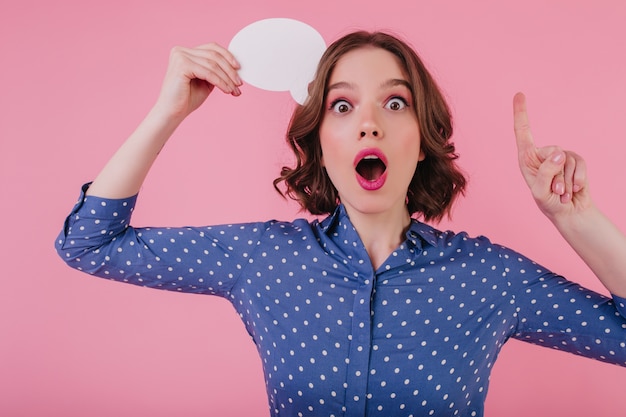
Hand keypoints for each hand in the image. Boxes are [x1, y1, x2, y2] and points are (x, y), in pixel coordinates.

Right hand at [153, 43, 241, 120]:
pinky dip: (220, 82)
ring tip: (235, 90)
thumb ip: (216, 71)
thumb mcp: (205, 81)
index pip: (212, 48)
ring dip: (227, 78)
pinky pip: (208, 72)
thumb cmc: (187, 99)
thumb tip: (235, 67)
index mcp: (185, 52)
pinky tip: (227, 90)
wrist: (172, 113)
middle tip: (239, 83)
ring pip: (213, 64)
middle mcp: (181, 51)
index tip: (239, 69)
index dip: (228, 56)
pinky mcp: (182, 65)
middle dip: (230, 70)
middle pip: (214, 55)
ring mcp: (180, 56)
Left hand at [513, 92, 591, 220]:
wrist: (569, 213)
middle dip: (556, 174)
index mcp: (527, 159)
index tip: (519, 94)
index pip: (523, 132)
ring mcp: (560, 157)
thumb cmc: (549, 204)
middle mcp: (542, 155)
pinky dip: (578, 179)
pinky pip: (580, 164)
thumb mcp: (541, 192)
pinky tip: (574, 190)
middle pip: (553, 150)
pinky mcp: (575, 161)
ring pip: (567, 159)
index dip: (521, 113)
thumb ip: (546, 173)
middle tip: (554, 191)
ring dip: (565, 181)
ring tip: (561, 193)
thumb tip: (559, 153)